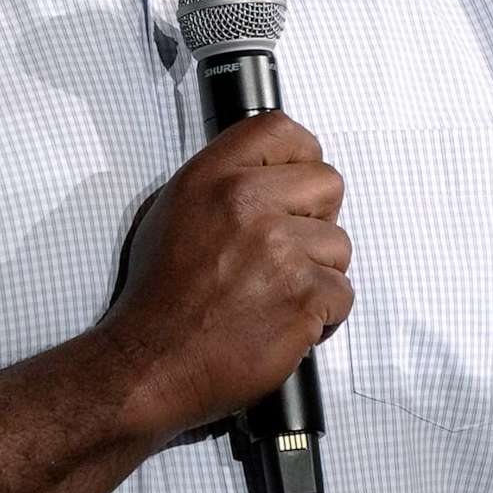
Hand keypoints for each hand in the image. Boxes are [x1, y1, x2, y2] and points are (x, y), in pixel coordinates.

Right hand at [98, 112, 352, 440]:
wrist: (151, 363)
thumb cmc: (159, 298)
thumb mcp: (174, 213)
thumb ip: (224, 183)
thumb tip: (271, 172)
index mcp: (212, 178)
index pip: (282, 130)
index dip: (301, 157)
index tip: (297, 185)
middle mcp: (246, 204)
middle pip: (327, 183)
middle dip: (317, 220)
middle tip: (288, 251)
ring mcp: (279, 250)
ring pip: (339, 245)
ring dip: (318, 273)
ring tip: (276, 294)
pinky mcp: (302, 297)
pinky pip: (342, 293)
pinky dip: (321, 315)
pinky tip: (282, 320)